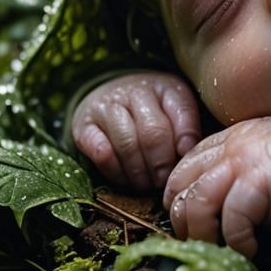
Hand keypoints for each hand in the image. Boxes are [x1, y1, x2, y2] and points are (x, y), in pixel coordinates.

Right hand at [71, 72, 200, 189]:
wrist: (110, 96)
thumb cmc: (152, 110)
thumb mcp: (175, 110)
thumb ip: (186, 127)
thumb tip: (187, 151)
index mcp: (164, 86)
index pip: (181, 110)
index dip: (186, 139)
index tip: (185, 157)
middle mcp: (134, 91)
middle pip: (153, 133)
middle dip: (162, 164)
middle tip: (164, 181)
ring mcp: (106, 107)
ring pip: (127, 145)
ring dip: (140, 173)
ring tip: (147, 184)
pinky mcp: (83, 126)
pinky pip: (101, 154)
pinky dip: (116, 171)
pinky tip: (125, 178)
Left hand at [163, 117, 270, 257]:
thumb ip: (243, 174)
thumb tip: (214, 211)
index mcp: (235, 137)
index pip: (187, 166)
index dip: (181, 199)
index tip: (191, 225)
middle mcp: (234, 144)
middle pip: (181, 184)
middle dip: (184, 220)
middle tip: (202, 244)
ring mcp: (244, 160)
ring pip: (196, 203)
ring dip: (205, 236)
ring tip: (224, 252)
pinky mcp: (258, 180)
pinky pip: (231, 220)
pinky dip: (238, 244)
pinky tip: (253, 251)